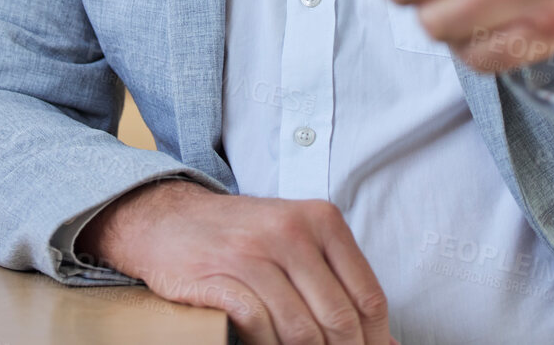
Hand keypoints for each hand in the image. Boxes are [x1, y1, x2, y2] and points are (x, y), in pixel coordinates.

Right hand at [77, 179, 395, 344]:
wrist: (169, 220)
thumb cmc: (242, 237)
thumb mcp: (296, 239)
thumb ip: (336, 281)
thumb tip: (384, 342)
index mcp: (321, 219)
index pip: (367, 296)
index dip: (376, 340)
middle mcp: (291, 231)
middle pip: (339, 318)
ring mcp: (253, 253)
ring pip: (302, 330)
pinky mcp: (219, 276)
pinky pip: (259, 326)